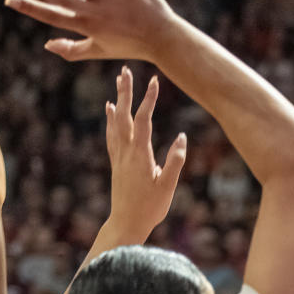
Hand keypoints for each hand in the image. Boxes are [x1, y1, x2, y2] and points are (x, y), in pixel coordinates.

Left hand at [105, 67, 187, 236]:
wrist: (125, 223)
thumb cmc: (150, 208)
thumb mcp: (168, 187)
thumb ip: (175, 161)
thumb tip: (183, 137)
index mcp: (140, 155)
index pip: (144, 120)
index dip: (148, 100)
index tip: (154, 81)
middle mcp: (126, 152)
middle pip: (125, 115)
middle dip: (126, 91)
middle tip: (126, 70)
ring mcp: (119, 156)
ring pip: (116, 122)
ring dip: (118, 100)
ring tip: (119, 81)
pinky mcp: (116, 162)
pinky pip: (111, 134)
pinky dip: (110, 119)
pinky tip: (110, 109)